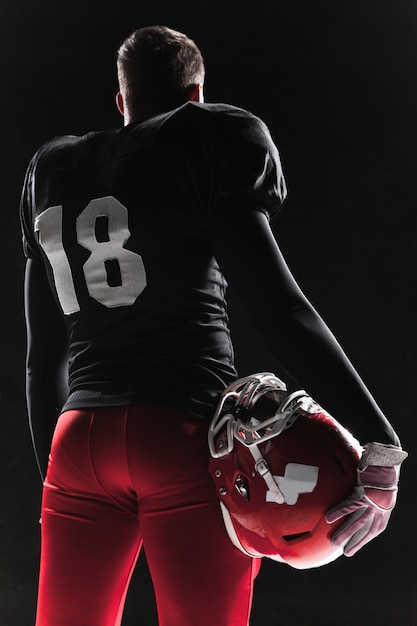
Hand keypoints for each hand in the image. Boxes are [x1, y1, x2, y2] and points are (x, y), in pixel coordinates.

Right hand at [325, 442, 407, 556]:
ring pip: (358, 520)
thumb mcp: (376, 478)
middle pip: (367, 528)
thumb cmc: (380, 462)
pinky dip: (339, 511)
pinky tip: (328, 518)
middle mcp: (380, 506)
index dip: (367, 538)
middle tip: (345, 552)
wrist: (386, 452)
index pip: (376, 527)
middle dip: (357, 542)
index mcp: (385, 505)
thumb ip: (367, 487)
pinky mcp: (364, 491)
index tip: (357, 545)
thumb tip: (357, 486)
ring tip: (333, 542)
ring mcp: (372, 500)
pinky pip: (350, 504)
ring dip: (345, 532)